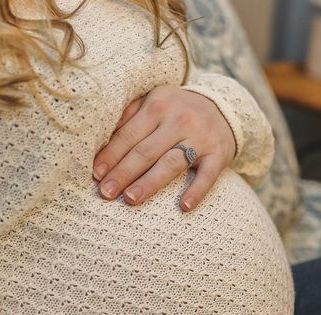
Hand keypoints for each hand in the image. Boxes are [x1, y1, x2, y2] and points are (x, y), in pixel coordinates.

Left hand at [92, 85, 235, 211]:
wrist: (223, 107)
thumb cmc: (176, 110)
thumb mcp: (153, 102)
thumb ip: (129, 117)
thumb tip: (99, 140)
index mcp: (157, 105)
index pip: (128, 134)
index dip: (111, 155)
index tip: (96, 174)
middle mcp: (179, 120)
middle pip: (146, 151)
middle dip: (123, 173)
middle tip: (106, 193)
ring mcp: (200, 138)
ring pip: (171, 163)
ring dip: (150, 182)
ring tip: (131, 199)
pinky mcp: (218, 154)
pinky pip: (207, 175)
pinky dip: (197, 191)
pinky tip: (184, 207)